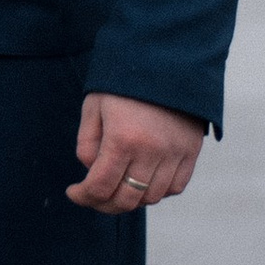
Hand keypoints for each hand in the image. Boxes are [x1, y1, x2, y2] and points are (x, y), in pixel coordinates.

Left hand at [69, 94, 205, 213]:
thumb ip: (87, 143)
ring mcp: (175, 153)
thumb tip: (91, 172)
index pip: (101, 186)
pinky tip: (143, 181)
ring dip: (131, 199)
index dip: (83, 196)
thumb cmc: (123, 83)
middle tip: (93, 196)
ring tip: (117, 186)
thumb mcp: (94, 107)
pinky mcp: (191, 151)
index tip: (73, 192)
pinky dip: (157, 191)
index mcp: (122, 138)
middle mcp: (151, 151)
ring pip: (151, 197)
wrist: (165, 60)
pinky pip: (175, 187)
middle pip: (127, 199)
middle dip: (104, 204)